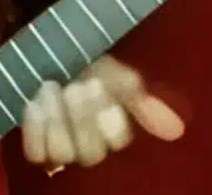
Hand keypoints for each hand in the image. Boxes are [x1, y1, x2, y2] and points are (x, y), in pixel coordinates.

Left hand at [20, 53, 184, 170]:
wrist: (56, 59)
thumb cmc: (91, 68)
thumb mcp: (118, 75)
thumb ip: (141, 98)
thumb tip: (176, 130)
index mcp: (115, 130)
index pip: (117, 139)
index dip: (109, 120)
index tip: (101, 89)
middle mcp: (92, 147)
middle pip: (90, 152)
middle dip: (83, 116)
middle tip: (78, 85)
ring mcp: (64, 148)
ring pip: (61, 152)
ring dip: (56, 118)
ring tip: (53, 87)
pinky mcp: (38, 147)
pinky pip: (35, 152)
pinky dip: (35, 126)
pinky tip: (37, 102)